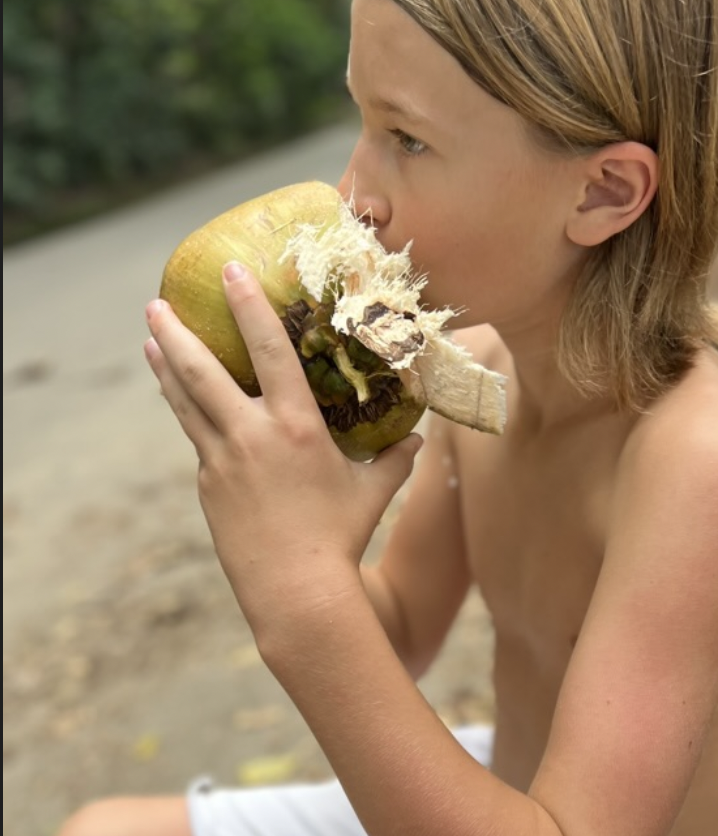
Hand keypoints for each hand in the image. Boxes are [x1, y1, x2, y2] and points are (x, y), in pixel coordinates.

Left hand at [143, 261, 422, 627]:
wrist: (294, 592)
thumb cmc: (341, 537)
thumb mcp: (373, 492)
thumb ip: (395, 460)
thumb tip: (419, 440)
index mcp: (296, 427)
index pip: (270, 353)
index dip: (250, 309)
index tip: (231, 273)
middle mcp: (251, 436)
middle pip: (202, 374)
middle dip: (176, 333)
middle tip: (156, 302)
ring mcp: (221, 462)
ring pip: (186, 403)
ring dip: (165, 367)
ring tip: (149, 340)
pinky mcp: (208, 486)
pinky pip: (198, 440)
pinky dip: (189, 414)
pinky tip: (186, 404)